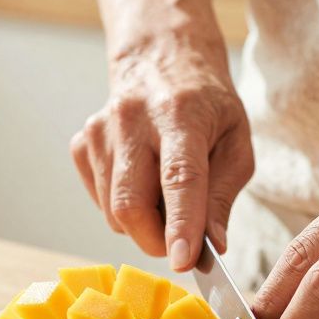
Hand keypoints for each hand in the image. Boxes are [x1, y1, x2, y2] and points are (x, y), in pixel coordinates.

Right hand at [70, 32, 253, 269]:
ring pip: (113, 211)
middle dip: (155, 240)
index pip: (178, 177)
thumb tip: (212, 245)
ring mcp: (100, 131)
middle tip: (180, 243)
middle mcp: (132, 118)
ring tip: (164, 195)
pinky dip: (123, 207)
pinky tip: (141, 179)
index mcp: (180, 113)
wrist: (161, 58)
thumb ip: (223, 195)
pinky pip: (100, 201)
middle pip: (131, 204)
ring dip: (143, 223)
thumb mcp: (236, 143)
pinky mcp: (82, 143)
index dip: (181, 223)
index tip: (183, 260)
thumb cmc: (206, 106)